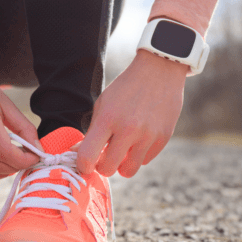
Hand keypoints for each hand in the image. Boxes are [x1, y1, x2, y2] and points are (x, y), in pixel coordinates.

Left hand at [77, 49, 187, 177]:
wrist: (159, 70)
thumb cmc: (126, 88)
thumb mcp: (104, 103)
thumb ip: (93, 130)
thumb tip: (77, 153)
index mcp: (108, 118)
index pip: (88, 156)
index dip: (83, 166)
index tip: (85, 165)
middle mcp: (128, 129)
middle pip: (108, 169)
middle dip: (103, 166)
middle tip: (104, 157)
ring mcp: (148, 135)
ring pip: (129, 171)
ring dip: (122, 164)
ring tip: (122, 150)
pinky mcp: (163, 137)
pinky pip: (145, 160)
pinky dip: (139, 154)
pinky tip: (139, 138)